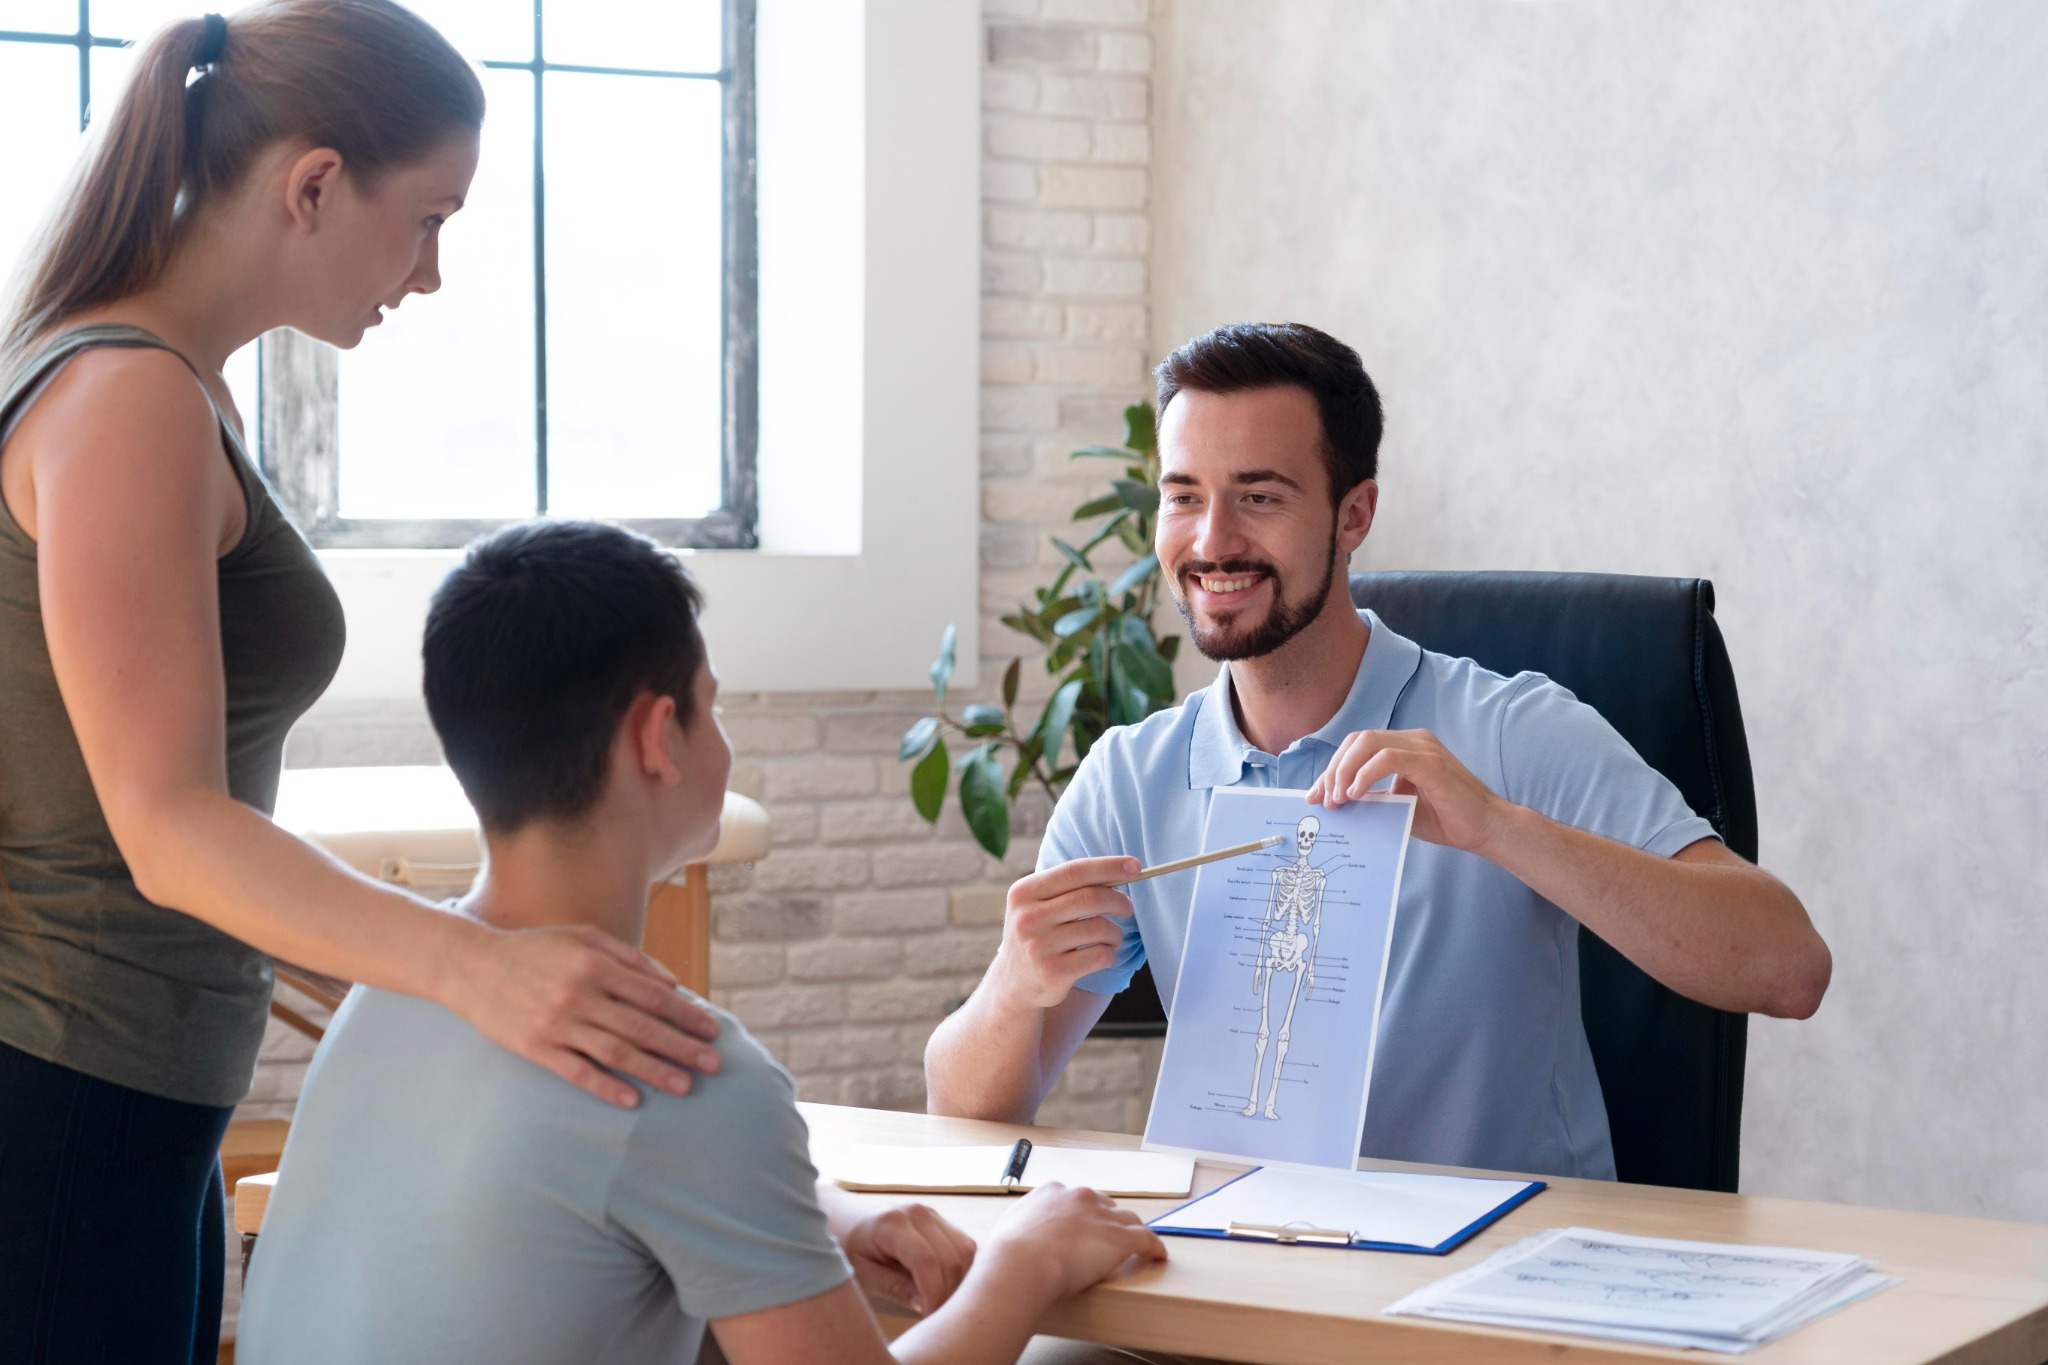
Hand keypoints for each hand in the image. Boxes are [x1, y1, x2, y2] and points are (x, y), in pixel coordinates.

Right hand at [443, 921, 721, 1107]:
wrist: (472, 967)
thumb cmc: (537, 949)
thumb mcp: (584, 938)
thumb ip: (630, 958)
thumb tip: (673, 984)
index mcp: (595, 965)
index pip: (652, 995)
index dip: (686, 1014)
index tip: (711, 1029)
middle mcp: (579, 995)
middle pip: (641, 1027)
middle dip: (682, 1047)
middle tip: (713, 1064)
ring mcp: (557, 1024)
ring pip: (616, 1053)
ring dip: (654, 1071)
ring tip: (685, 1085)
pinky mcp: (536, 1048)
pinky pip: (577, 1072)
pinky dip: (606, 1087)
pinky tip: (632, 1100)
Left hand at [838, 1201, 977, 1315]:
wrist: (846, 1219)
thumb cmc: (849, 1248)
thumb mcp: (861, 1273)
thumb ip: (893, 1287)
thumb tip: (924, 1306)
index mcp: (892, 1222)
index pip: (927, 1261)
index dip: (934, 1295)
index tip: (929, 1320)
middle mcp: (918, 1212)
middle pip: (951, 1258)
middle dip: (948, 1294)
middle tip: (936, 1321)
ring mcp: (932, 1214)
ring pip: (965, 1253)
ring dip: (958, 1284)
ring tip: (939, 1307)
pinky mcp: (941, 1221)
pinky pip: (965, 1248)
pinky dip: (961, 1272)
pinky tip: (944, 1290)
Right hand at [982, 1182, 1166, 1302]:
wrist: (1022, 1263)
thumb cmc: (1009, 1253)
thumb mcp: (1011, 1226)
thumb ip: (1023, 1222)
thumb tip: (1019, 1232)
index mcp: (1054, 1191)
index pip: (1078, 1199)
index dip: (1084, 1214)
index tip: (1085, 1226)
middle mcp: (1081, 1197)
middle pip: (1106, 1206)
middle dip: (1109, 1220)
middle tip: (1109, 1238)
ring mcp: (1103, 1215)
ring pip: (1129, 1219)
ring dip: (1133, 1231)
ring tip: (1139, 1244)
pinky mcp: (1121, 1237)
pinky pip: (1146, 1239)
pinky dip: (1154, 1247)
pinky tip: (1158, 1255)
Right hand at [991, 856, 1139, 1010]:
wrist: (1015, 983)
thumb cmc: (1039, 933)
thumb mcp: (1039, 904)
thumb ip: (1070, 887)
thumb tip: (1122, 871)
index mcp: (1024, 892)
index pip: (1074, 871)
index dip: (1109, 866)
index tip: (1135, 866)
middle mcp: (1028, 917)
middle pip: (1091, 898)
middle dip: (1119, 901)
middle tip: (1127, 907)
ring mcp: (1039, 946)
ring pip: (1100, 928)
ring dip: (1116, 933)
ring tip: (1112, 937)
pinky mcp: (1053, 972)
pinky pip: (1101, 955)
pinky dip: (1110, 953)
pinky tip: (1104, 954)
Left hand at [1307, 728, 1512, 853]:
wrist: (1486, 828)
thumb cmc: (1447, 819)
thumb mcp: (1400, 806)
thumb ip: (1374, 797)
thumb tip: (1337, 801)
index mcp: (1405, 746)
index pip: (1357, 746)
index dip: (1332, 768)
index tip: (1315, 795)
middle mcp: (1413, 740)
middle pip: (1357, 740)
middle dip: (1333, 769)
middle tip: (1323, 800)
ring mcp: (1422, 747)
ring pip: (1367, 743)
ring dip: (1344, 771)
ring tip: (1337, 799)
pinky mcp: (1430, 762)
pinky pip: (1387, 757)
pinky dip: (1365, 774)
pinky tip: (1356, 794)